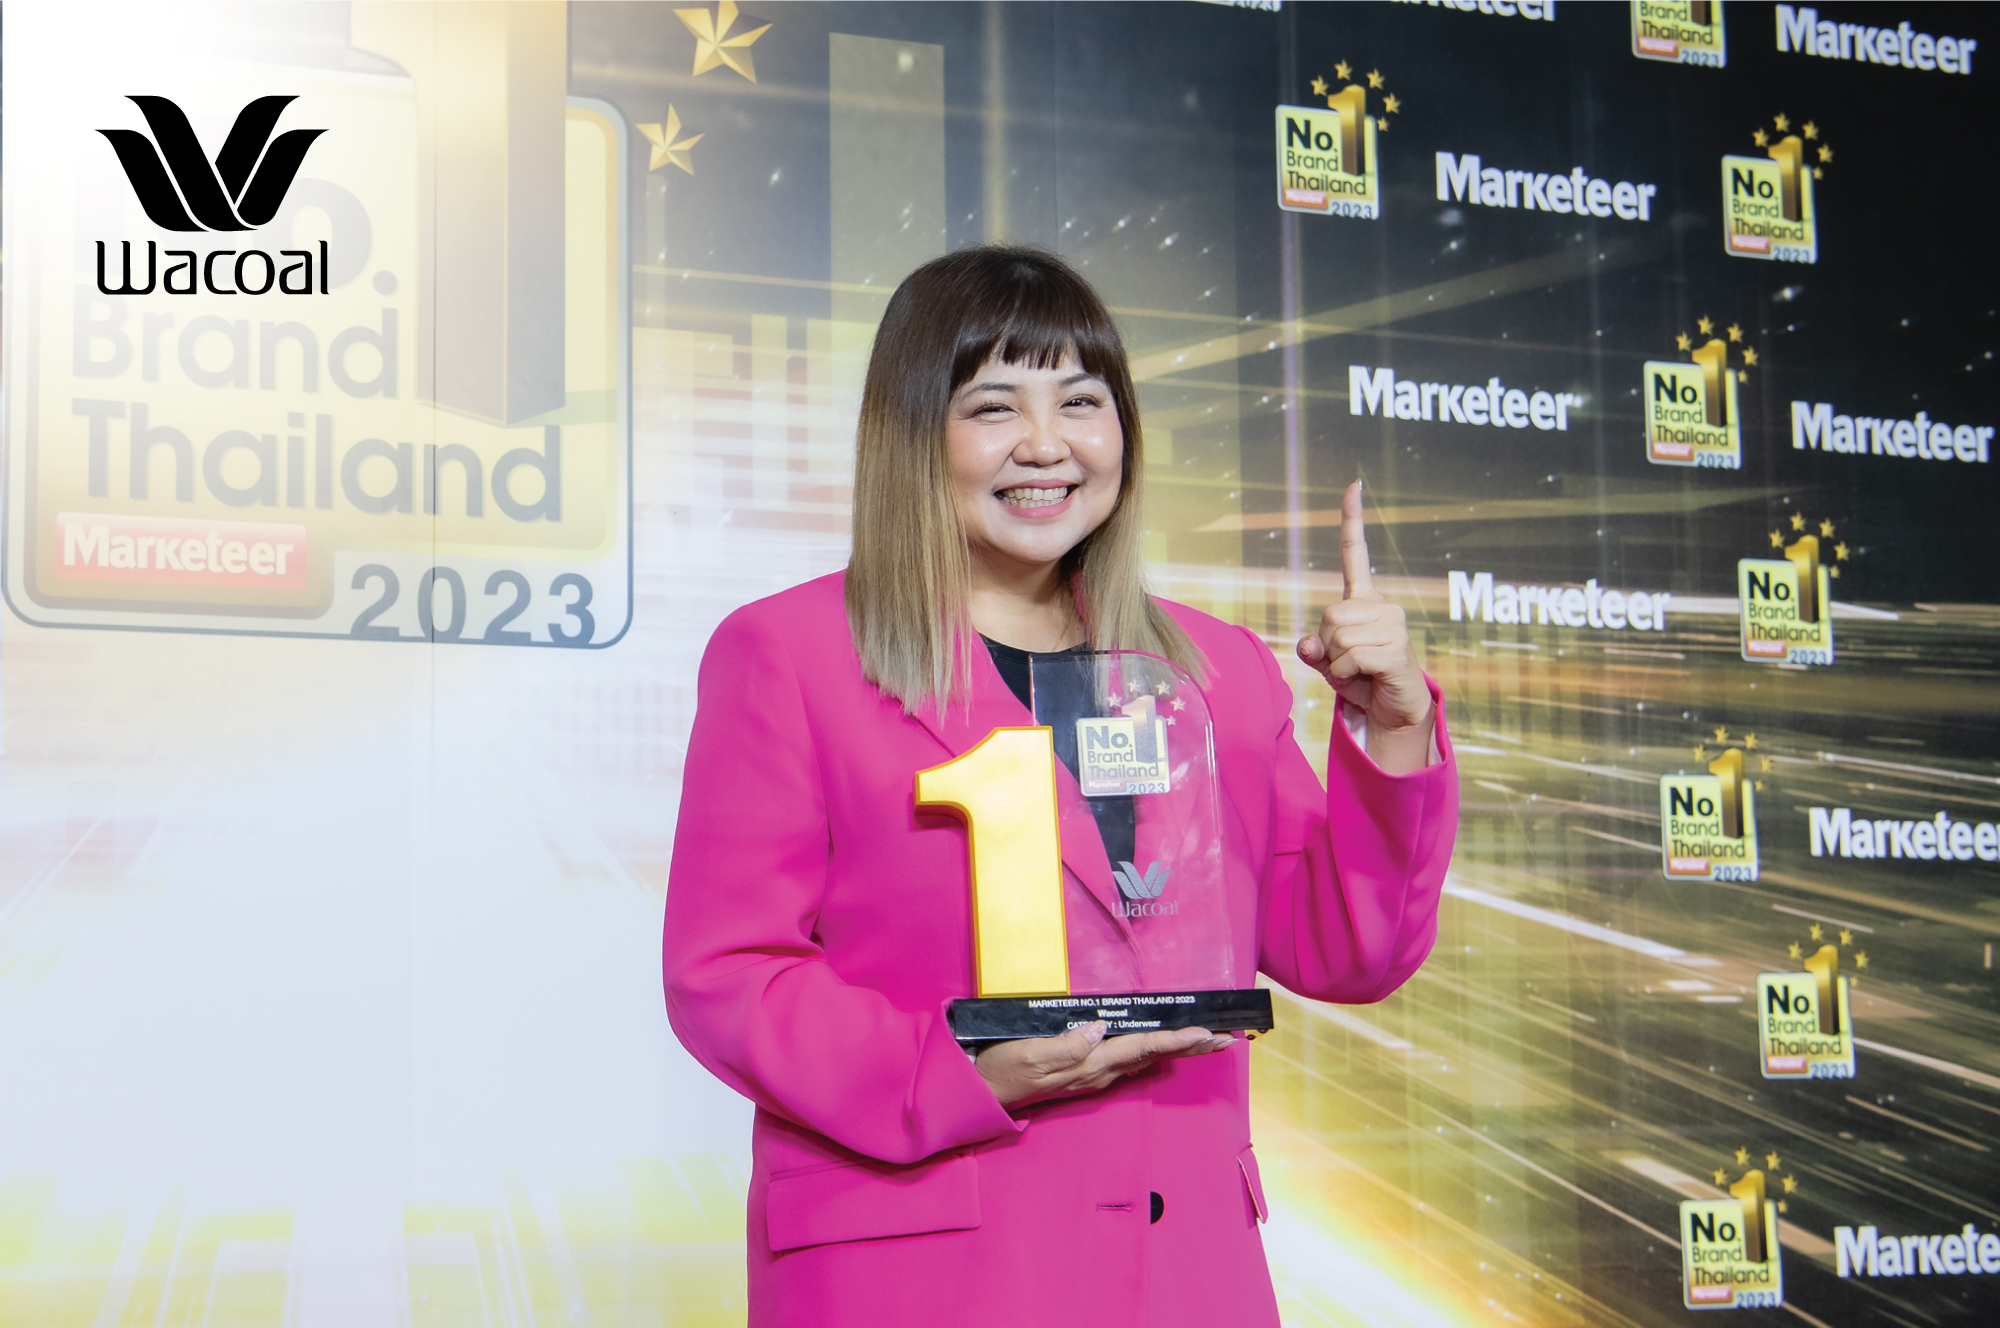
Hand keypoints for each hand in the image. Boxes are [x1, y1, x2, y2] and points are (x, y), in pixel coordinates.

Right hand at [974, 1022, 1235, 1108]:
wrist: (984, 1092)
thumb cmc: (1004, 1070)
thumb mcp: (1030, 1056)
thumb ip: (1065, 1045)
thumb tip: (1098, 1027)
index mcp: (1091, 1066)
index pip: (1142, 1049)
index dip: (1174, 1040)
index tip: (1205, 1033)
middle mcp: (1100, 1072)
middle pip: (1154, 1056)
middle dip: (1191, 1047)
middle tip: (1227, 1038)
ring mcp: (1094, 1074)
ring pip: (1146, 1059)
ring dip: (1178, 1049)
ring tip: (1206, 1040)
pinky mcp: (1086, 1070)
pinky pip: (1130, 1060)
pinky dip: (1155, 1050)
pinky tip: (1164, 1047)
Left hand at [1296, 480, 1434, 774]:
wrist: (1393, 711)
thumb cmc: (1361, 679)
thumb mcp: (1328, 663)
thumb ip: (1314, 650)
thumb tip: (1308, 643)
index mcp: (1363, 601)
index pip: (1356, 554)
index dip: (1352, 520)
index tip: (1354, 484)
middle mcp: (1382, 606)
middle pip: (1328, 616)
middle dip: (1326, 646)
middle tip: (1346, 662)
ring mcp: (1394, 625)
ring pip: (1337, 638)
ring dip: (1336, 664)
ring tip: (1359, 670)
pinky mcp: (1397, 649)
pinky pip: (1349, 659)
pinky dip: (1345, 676)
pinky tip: (1366, 678)